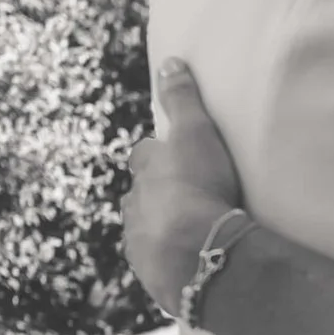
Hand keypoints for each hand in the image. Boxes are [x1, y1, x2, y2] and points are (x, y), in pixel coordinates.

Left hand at [124, 65, 245, 312]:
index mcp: (147, 169)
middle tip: (181, 195)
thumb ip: (183, 100)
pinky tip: (184, 261)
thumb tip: (169, 63)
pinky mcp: (149, 271)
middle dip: (156, 193)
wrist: (194, 253)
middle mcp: (135, 203)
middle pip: (141, 193)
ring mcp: (140, 239)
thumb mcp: (196, 133)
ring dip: (159, 227)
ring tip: (184, 231)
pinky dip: (167, 258)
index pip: (146, 155)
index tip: (169, 154)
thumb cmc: (198, 187)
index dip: (158, 154)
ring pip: (144, 227)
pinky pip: (155, 261)